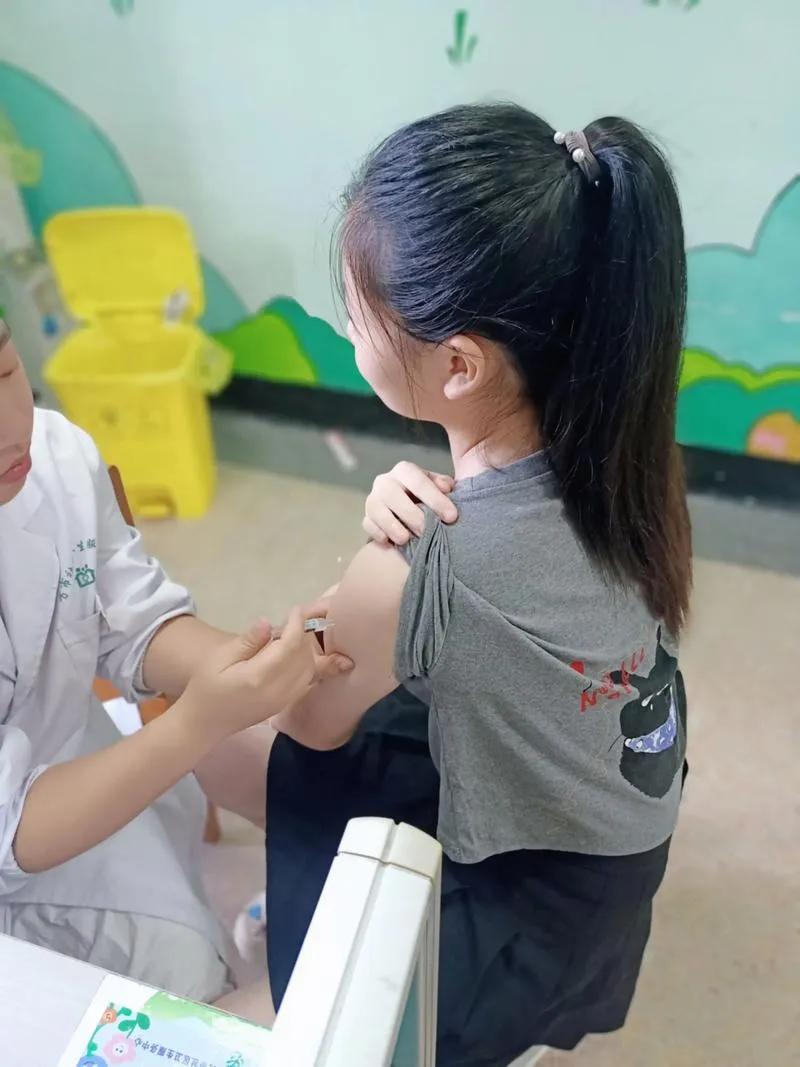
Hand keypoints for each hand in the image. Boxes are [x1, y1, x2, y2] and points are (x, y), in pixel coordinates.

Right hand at [179, 608, 352, 744]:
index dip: (296, 625)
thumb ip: (247, 642)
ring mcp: (283, 701)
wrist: (204, 724)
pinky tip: (294, 655)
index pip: (290, 646)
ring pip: (309, 670)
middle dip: (302, 636)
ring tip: (291, 636)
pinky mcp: (284, 706)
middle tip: (290, 622)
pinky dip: (306, 665)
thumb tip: (267, 622)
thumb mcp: (220, 659)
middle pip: (304, 657)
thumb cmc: (206, 687)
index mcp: (259, 676)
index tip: (295, 610)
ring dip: (306, 650)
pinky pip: (306, 682)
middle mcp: (277, 690)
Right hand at [364, 462, 457, 544]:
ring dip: (391, 525)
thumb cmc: (428, 497)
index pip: (418, 481)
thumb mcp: (438, 487)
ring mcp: (373, 499)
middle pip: (393, 494)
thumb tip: (446, 488)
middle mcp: (385, 481)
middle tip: (427, 530)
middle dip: (411, 514)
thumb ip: (444, 485)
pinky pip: (367, 524)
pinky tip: (388, 542)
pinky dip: (377, 533)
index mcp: (405, 470)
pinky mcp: (367, 517)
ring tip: (405, 540)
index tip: (451, 517)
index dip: (435, 499)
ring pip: (376, 509)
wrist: (410, 509)